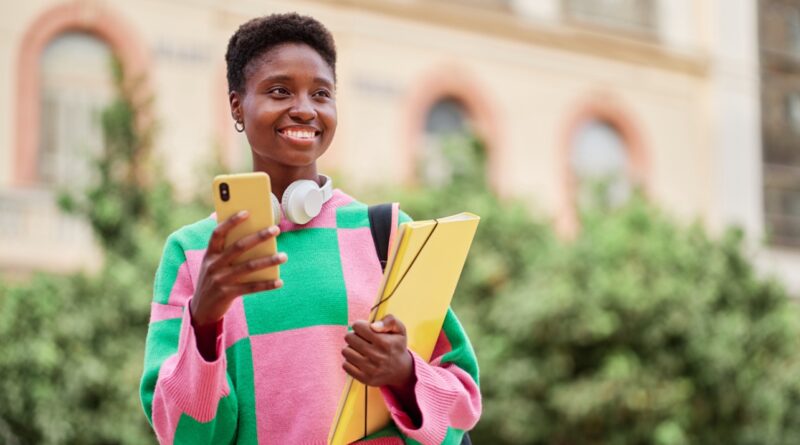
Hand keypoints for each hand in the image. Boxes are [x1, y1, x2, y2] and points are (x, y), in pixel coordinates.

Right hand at [190, 211, 286, 327]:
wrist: (200, 309)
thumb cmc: (214, 279)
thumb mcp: (214, 263)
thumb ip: (227, 250)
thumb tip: (252, 233)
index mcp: (209, 254)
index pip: (218, 233)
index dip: (231, 222)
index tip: (247, 212)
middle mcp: (213, 265)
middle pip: (238, 247)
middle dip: (258, 237)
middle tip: (275, 229)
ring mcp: (220, 280)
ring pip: (248, 267)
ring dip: (268, 261)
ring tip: (284, 256)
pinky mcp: (227, 294)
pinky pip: (251, 288)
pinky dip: (266, 285)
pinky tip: (279, 281)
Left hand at [342, 314, 414, 390]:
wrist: (401, 371)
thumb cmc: (396, 346)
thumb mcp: (400, 329)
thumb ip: (390, 320)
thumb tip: (373, 325)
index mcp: (385, 342)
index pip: (358, 326)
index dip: (359, 325)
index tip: (364, 329)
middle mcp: (377, 356)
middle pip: (349, 337)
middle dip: (353, 335)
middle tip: (361, 339)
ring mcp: (370, 369)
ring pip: (346, 351)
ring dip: (351, 348)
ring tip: (359, 349)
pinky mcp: (365, 379)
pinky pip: (345, 366)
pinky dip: (349, 361)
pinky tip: (358, 359)